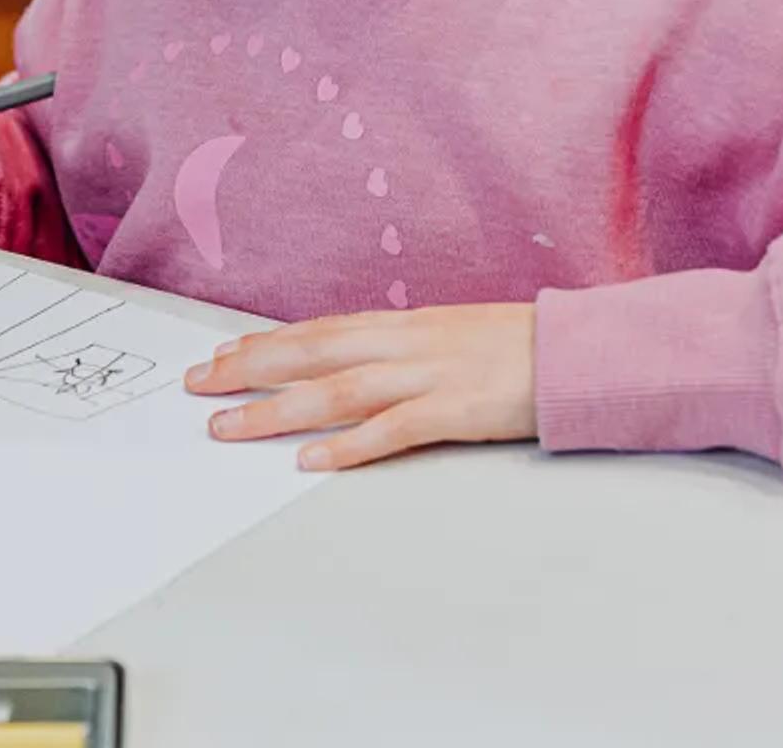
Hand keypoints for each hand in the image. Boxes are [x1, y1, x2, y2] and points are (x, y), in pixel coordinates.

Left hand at [186, 303, 534, 470]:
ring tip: (230, 427)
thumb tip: (362, 361)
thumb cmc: (523, 347)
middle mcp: (408, 343)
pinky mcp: (456, 411)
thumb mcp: (455, 333)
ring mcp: (430, 375)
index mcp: (408, 324)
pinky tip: (310, 460)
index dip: (267, 342)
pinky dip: (348, 445)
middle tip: (200, 385)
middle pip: (312, 352)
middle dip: (249, 368)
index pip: (320, 329)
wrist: (582, 352)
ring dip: (277, 409)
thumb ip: (408, 347)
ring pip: (336, 390)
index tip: (223, 353)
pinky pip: (391, 430)